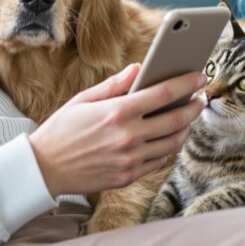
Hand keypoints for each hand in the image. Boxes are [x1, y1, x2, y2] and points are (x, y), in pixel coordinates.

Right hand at [28, 64, 205, 197]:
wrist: (44, 168)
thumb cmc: (61, 130)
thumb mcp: (83, 100)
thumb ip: (114, 85)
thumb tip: (138, 69)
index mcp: (117, 112)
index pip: (163, 94)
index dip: (186, 84)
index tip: (199, 77)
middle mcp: (128, 136)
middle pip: (176, 119)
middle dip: (194, 106)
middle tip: (200, 98)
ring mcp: (130, 159)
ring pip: (173, 143)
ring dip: (185, 128)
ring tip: (186, 118)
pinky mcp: (128, 176)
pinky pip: (159, 161)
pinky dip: (168, 148)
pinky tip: (167, 138)